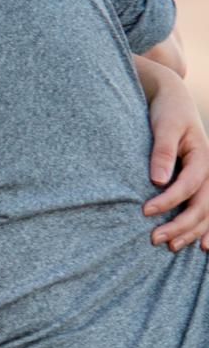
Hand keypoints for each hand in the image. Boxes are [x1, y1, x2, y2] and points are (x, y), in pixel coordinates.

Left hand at [140, 63, 208, 249]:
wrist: (173, 100)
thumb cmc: (167, 112)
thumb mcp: (164, 126)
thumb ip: (162, 152)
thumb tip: (158, 180)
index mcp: (202, 155)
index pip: (189, 184)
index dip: (169, 200)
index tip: (145, 211)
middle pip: (202, 204)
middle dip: (180, 225)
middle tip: (154, 239)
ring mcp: (208, 178)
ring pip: (207, 211)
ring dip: (192, 231)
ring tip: (171, 247)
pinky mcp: (200, 183)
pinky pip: (208, 209)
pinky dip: (206, 227)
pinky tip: (201, 245)